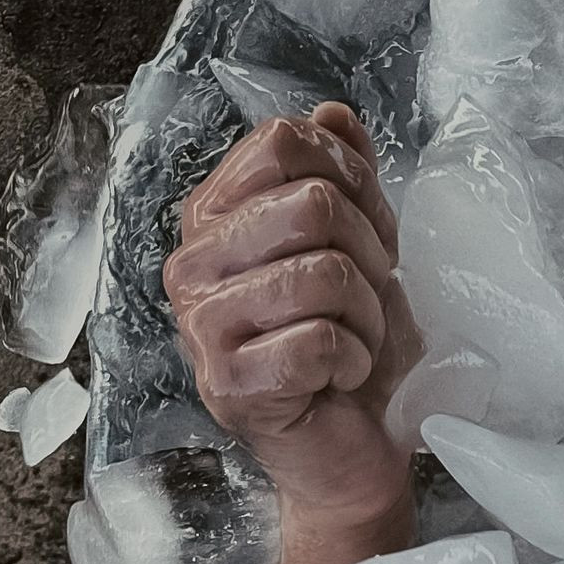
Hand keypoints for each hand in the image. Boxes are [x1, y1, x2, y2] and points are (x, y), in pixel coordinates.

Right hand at [164, 102, 420, 563]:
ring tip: (355, 344)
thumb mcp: (360, 249)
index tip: (368, 237)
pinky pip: (323, 341)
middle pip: (313, 204)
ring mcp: (201, 324)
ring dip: (367, 316)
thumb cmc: (351, 351)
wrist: (354, 451)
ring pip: (324, 273)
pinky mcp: (229, 383)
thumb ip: (342, 177)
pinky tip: (339, 381)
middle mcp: (192, 263)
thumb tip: (332, 112)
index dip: (354, 183)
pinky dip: (355, 364)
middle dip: (371, 256)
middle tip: (369, 301)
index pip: (286, 143)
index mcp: (213, 216)